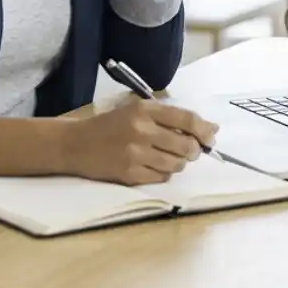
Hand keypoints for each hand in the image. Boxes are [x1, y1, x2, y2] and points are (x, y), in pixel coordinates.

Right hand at [61, 99, 218, 185]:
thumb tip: (210, 129)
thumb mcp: (137, 110)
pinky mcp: (129, 174)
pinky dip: (164, 173)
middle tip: (190, 151)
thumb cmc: (110, 125)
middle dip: (193, 151)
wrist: (76, 144)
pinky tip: (155, 166)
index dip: (204, 130)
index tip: (211, 137)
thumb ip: (169, 118)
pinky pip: (161, 177)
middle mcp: (141, 130)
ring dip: (179, 163)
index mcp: (145, 110)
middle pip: (185, 145)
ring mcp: (135, 154)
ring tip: (170, 158)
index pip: (186, 119)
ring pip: (175, 164)